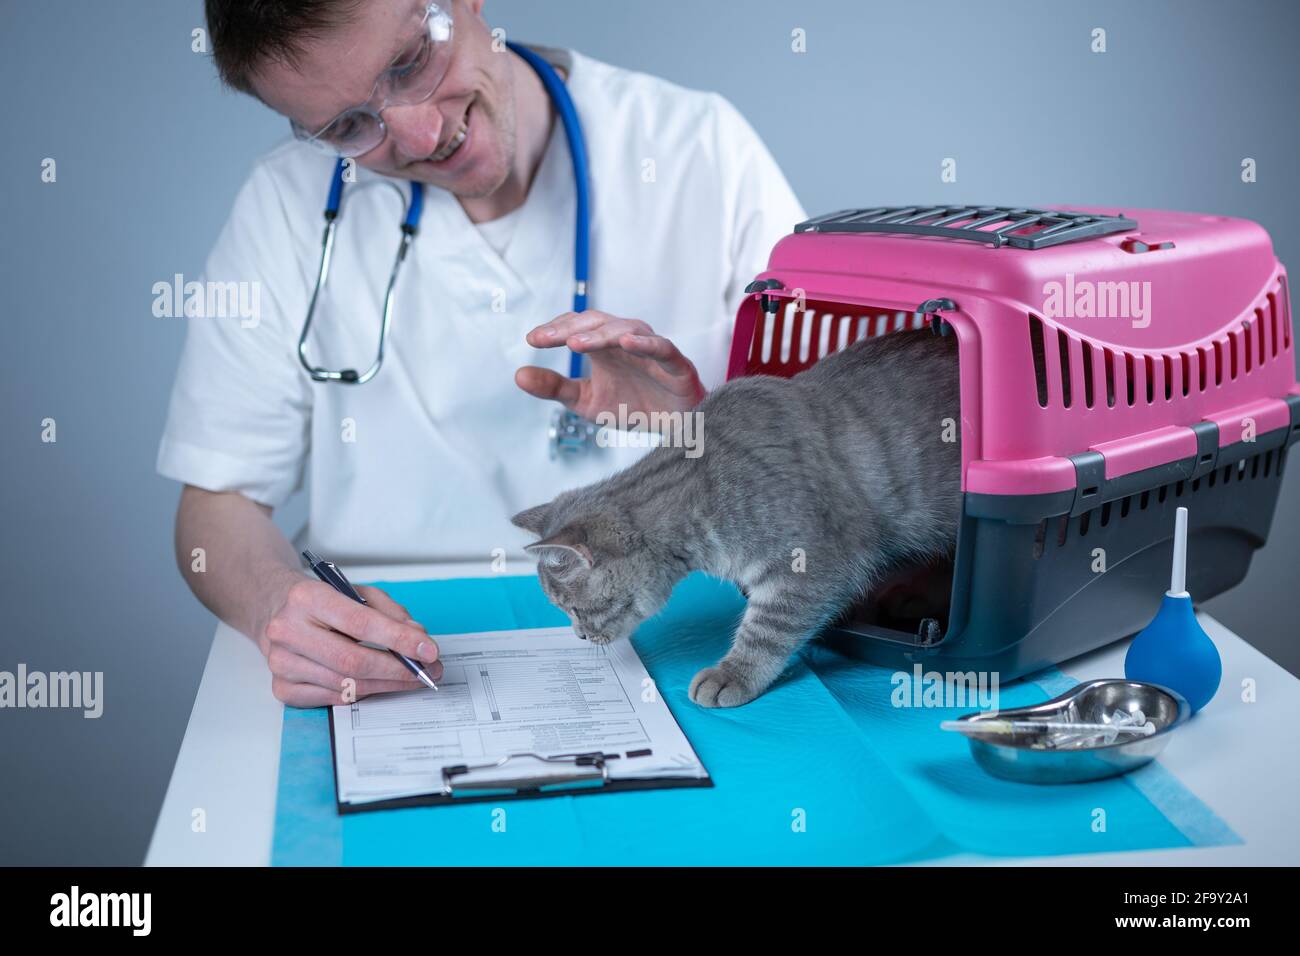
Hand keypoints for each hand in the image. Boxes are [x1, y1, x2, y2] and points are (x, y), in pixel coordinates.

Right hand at [260, 577, 441, 706]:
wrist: (274, 608)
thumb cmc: (322, 601)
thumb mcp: (357, 593)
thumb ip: (390, 614)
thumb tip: (417, 641)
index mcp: (307, 598)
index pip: (361, 623)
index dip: (399, 640)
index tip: (428, 650)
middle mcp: (288, 631)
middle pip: (353, 661)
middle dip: (398, 670)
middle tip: (427, 672)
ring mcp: (281, 663)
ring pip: (346, 685)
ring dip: (387, 685)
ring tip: (411, 679)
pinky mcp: (282, 688)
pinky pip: (333, 699)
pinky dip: (362, 693)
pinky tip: (378, 684)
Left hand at [516, 311, 705, 420]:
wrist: (675, 429)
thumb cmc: (633, 407)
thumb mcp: (586, 401)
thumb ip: (555, 387)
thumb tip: (519, 375)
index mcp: (604, 347)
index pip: (576, 327)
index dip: (555, 330)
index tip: (532, 340)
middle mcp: (626, 342)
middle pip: (597, 323)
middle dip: (570, 329)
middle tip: (546, 339)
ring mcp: (651, 350)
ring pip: (626, 330)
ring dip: (600, 335)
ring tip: (576, 344)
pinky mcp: (675, 363)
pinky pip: (661, 348)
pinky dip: (645, 343)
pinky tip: (626, 342)